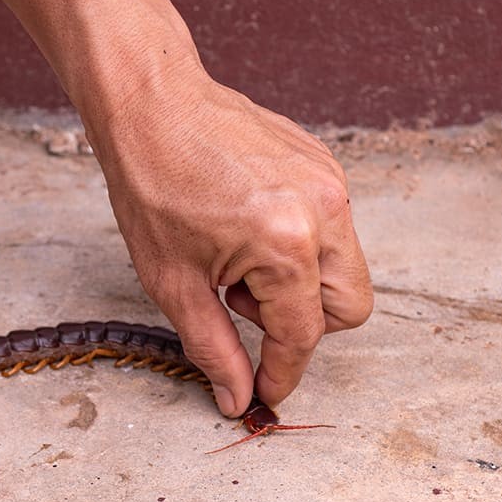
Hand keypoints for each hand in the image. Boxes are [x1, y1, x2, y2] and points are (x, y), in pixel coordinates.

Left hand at [86, 68, 372, 416]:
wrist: (151, 104)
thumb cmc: (152, 185)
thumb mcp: (174, 283)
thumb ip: (214, 349)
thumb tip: (238, 397)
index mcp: (287, 244)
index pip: (303, 335)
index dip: (282, 373)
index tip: (264, 391)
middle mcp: (323, 211)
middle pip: (350, 307)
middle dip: (302, 323)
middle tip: (239, 301)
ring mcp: (330, 183)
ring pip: (345, 268)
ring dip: (298, 283)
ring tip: (237, 259)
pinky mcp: (325, 165)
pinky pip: (331, 228)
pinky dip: (298, 245)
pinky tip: (246, 227)